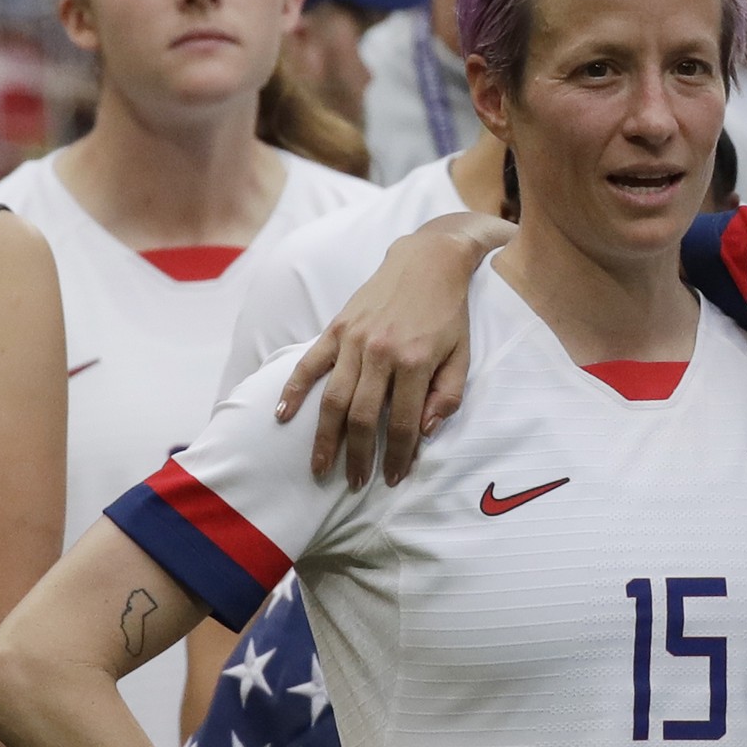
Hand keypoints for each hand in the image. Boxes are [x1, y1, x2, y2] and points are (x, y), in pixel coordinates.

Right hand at [274, 221, 485, 487]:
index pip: (404, 423)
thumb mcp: (462, 355)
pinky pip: (310, 364)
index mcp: (416, 362)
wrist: (428, 262)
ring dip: (325, 438)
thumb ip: (447, 395)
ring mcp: (354, 340)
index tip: (394, 478)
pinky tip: (283, 416)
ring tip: (320, 467)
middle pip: (363, 418)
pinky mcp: (337, 328)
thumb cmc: (448, 313)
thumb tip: (424, 431)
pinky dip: (294, 391)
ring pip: (334, 399)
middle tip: (355, 483)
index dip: (399, 456)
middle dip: (359, 457)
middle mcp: (381, 353)